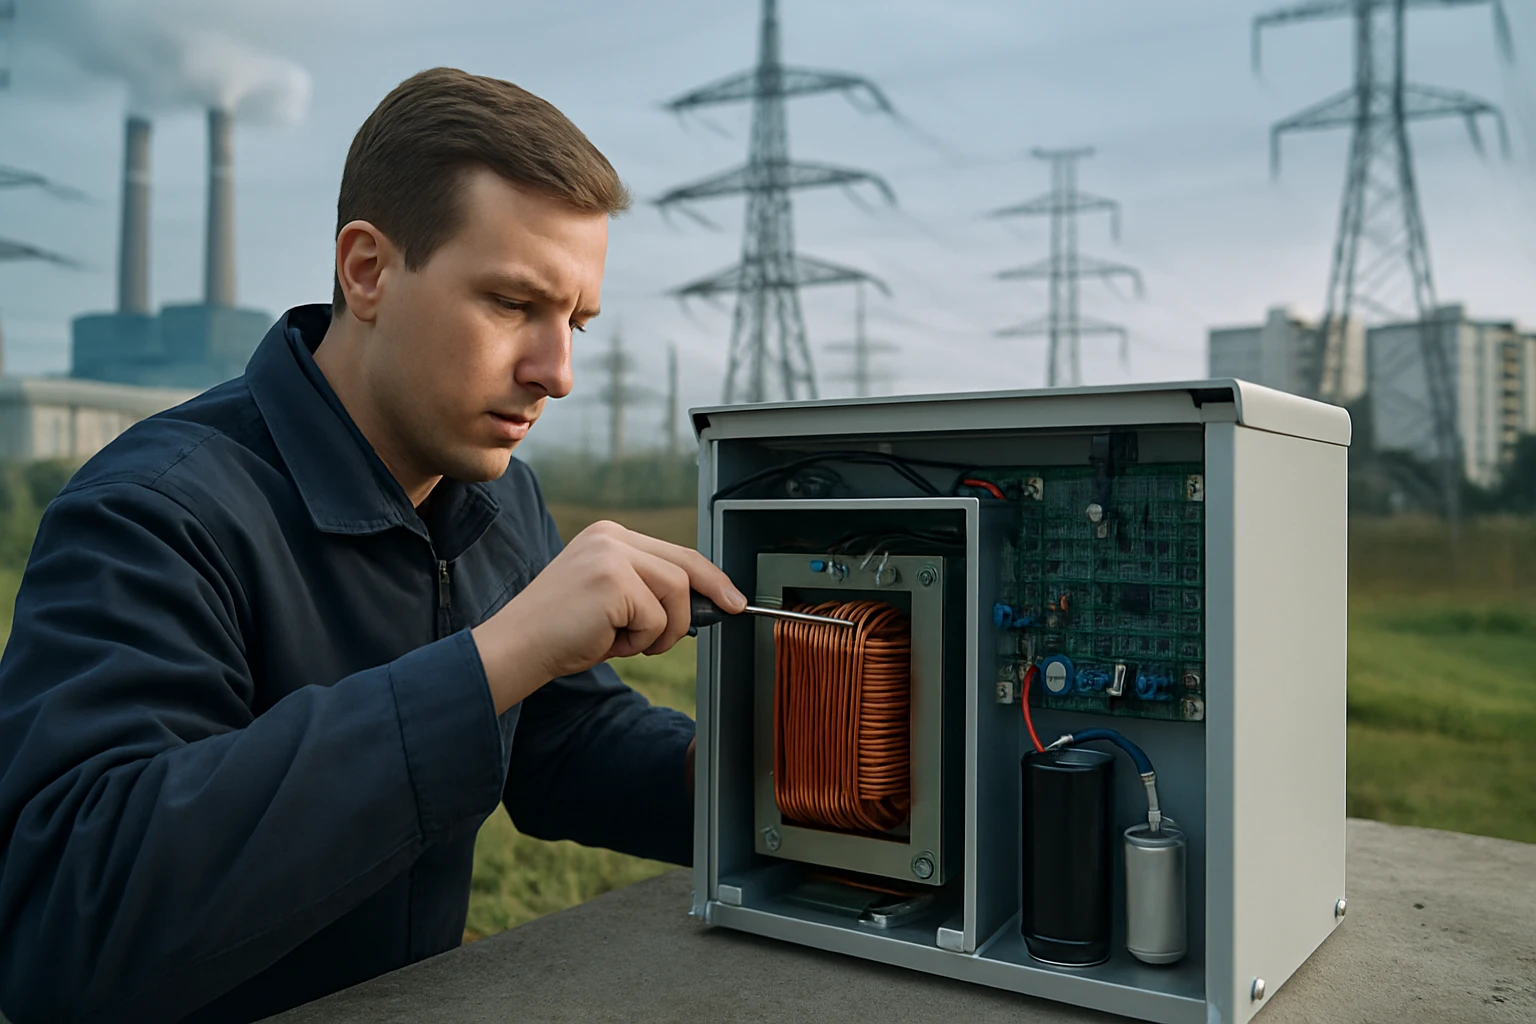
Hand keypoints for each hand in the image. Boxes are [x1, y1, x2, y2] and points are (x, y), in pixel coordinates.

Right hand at [472, 521, 745, 713]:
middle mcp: (610, 536)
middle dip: (711, 594)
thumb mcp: (612, 602)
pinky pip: (655, 617)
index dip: (709, 576)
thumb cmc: (562, 634)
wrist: (516, 648)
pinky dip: (640, 641)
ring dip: (662, 630)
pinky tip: (608, 642)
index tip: (732, 596)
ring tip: (629, 642)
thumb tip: (704, 604)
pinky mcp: (612, 580)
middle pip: (684, 564)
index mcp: (608, 536)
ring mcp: (610, 555)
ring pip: (676, 592)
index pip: (674, 552)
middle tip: (732, 611)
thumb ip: (649, 592)